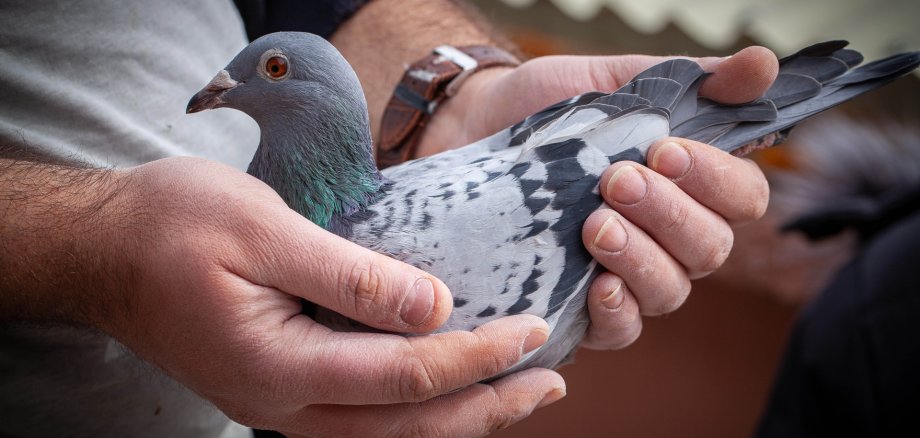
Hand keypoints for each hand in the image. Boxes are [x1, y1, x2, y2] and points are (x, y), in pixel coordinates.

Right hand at [99, 157, 564, 436]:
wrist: (104, 251)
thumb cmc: (172, 226)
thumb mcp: (262, 229)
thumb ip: (348, 275)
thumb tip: (433, 307)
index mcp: (280, 366)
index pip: (405, 378)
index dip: (475, 357)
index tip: (531, 330)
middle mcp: (282, 405)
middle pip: (407, 428)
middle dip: (486, 406)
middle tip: (550, 381)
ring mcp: (278, 405)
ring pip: (387, 437)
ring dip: (458, 418)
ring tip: (517, 393)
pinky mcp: (279, 390)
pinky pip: (362, 419)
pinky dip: (416, 411)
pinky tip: (447, 392)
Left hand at [416, 47, 777, 349]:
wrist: (468, 129)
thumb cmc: (545, 108)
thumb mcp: (613, 83)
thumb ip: (688, 81)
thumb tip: (764, 64)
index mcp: (686, 185)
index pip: (742, 198)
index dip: (717, 181)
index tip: (666, 150)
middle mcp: (667, 237)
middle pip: (710, 249)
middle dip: (669, 215)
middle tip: (617, 182)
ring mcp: (627, 276)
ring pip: (669, 292)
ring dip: (641, 258)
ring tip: (596, 225)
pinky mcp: (580, 308)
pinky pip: (620, 329)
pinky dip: (616, 310)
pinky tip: (596, 283)